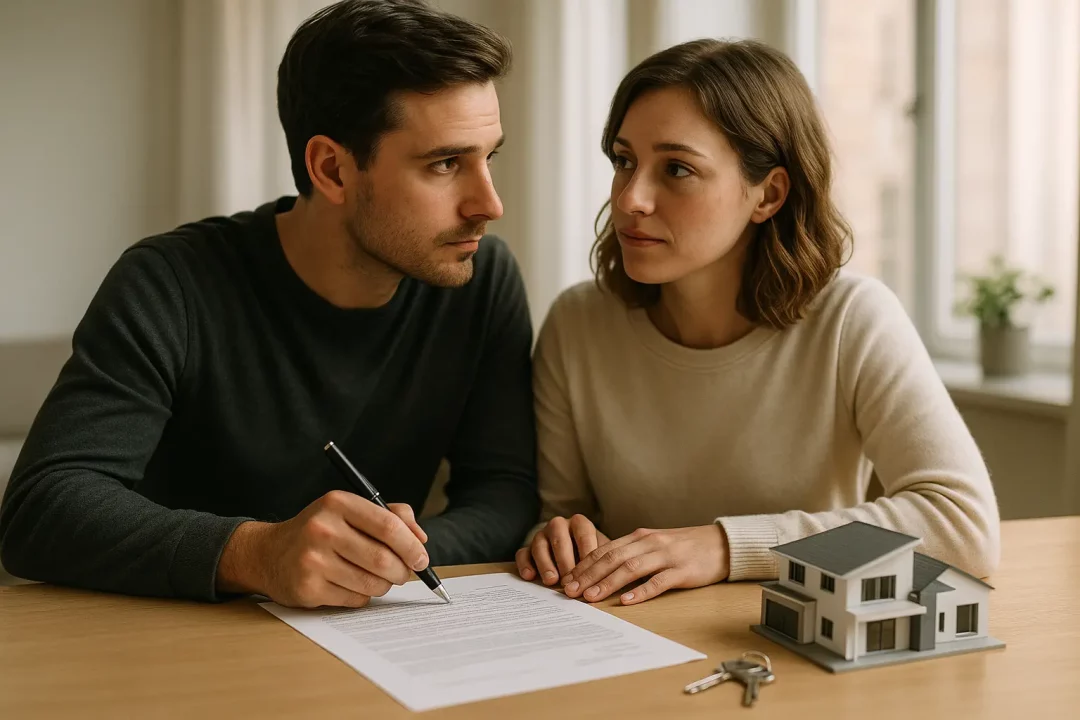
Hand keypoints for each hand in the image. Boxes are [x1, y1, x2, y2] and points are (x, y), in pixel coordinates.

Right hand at [217, 490, 429, 607]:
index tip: (422, 558)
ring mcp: (312, 561)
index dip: (411, 546)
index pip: (388, 526)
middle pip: (383, 559)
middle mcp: (322, 529)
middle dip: (402, 571)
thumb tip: (420, 539)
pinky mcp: (307, 589)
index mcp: (337, 503)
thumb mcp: (350, 510)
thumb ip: (390, 516)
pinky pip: (355, 600)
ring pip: (372, 584)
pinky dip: (362, 596)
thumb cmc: (320, 531)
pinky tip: (350, 584)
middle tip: (405, 573)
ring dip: (384, 585)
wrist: (268, 554)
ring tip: (377, 578)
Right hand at [515, 515, 609, 586]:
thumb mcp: (601, 551)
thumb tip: (614, 571)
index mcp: (579, 523)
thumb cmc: (590, 554)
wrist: (571, 551)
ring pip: (539, 545)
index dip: (587, 552)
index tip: (592, 571)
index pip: (584, 534)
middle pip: (560, 540)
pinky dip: (525, 564)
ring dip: (545, 564)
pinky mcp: (527, 547)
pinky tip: (530, 576)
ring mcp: (541, 535)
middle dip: (565, 561)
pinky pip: (522, 553)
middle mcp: (559, 525)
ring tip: (551, 581)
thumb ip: (605, 557)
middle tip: (570, 581)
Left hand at [562, 524, 729, 604]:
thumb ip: (631, 553)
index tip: (566, 580)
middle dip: (588, 575)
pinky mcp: (683, 570)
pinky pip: (659, 581)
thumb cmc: (684, 547)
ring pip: (631, 568)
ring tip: (591, 597)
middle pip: (612, 558)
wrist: (721, 544)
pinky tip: (627, 601)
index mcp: (639, 537)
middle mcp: (649, 543)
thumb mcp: (654, 544)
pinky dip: (641, 591)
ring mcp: (666, 556)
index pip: (605, 549)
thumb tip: (601, 568)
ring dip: (608, 583)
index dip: (584, 565)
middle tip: (570, 591)